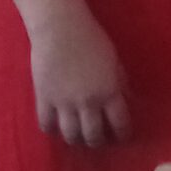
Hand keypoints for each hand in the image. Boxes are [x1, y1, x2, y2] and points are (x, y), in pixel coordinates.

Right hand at [29, 1, 129, 147]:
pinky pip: (46, 124)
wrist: (60, 28)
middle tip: (99, 140)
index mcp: (109, 92)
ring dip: (76, 139)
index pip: (119, 123)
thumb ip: (119, 82)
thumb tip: (126, 100)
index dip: (122, 134)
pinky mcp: (44, 99)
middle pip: (93, 135)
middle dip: (98, 141)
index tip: (123, 137)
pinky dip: (52, 130)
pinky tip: (56, 127)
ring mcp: (64, 103)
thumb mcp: (114, 60)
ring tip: (78, 137)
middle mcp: (88, 103)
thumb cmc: (92, 38)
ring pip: (70, 135)